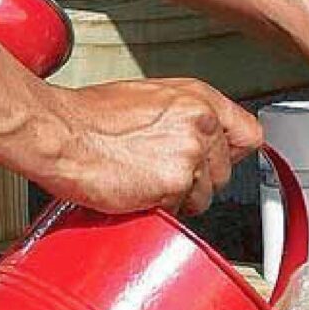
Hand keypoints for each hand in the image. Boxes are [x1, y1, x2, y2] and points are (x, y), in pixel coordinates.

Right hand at [27, 79, 265, 217]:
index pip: (248, 134)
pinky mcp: (174, 184)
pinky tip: (137, 191)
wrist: (60, 134)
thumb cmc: (89, 117)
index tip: (221, 163)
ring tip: (144, 180)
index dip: (232, 154)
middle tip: (162, 174)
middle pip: (225, 172)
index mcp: (198, 98)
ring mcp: (190, 153)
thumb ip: (184, 117)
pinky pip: (181, 211)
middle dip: (198, 180)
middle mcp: (201, 122)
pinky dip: (160, 209)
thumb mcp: (150, 99)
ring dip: (178, 198)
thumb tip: (200, 136)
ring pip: (204, 196)